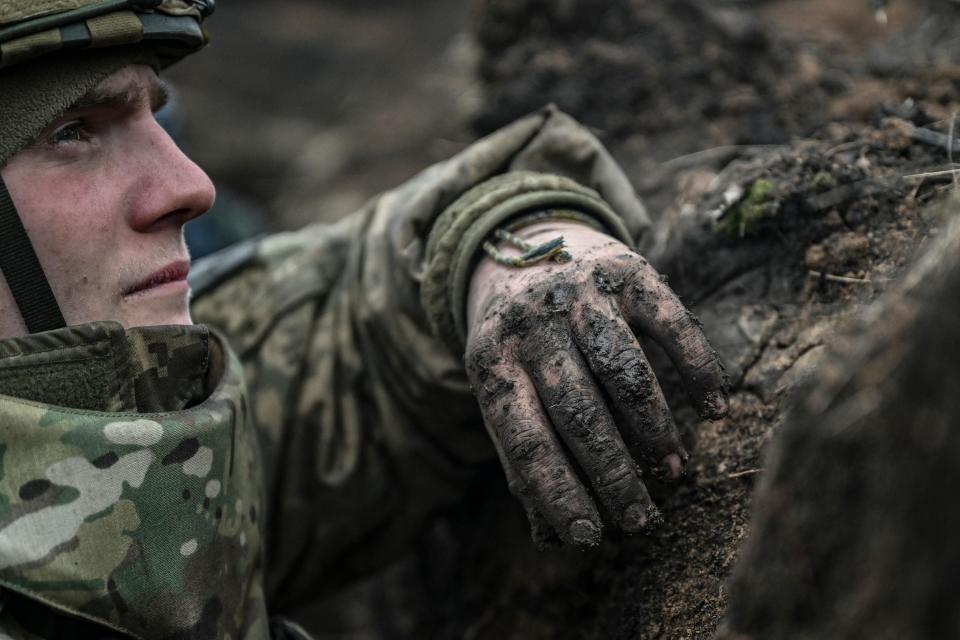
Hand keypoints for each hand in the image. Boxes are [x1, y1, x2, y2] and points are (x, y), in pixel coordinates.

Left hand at [465, 221, 727, 547]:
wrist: (524, 244)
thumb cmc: (517, 342)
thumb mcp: (501, 387)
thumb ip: (521, 453)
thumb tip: (552, 537)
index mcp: (490, 361)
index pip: (525, 440)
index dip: (558, 492)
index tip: (590, 537)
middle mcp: (533, 323)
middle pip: (579, 413)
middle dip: (614, 475)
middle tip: (642, 520)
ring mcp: (581, 292)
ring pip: (626, 373)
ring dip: (655, 431)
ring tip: (673, 474)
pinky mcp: (627, 269)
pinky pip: (672, 324)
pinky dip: (698, 370)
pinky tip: (716, 410)